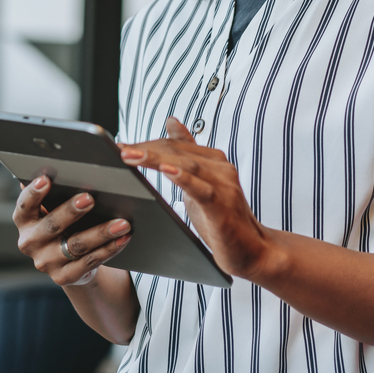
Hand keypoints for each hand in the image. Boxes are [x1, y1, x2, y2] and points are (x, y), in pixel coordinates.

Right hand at [13, 176, 131, 286]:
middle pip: (52, 225)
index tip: (46, 179)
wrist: (68, 259)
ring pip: (76, 244)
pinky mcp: (64, 277)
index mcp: (24, 219)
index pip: (25, 205)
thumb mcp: (55, 206)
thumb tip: (67, 164)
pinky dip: (109, 249)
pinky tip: (123, 238)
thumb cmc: (64, 220)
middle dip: (71, 211)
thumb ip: (57, 188)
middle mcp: (30, 242)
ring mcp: (46, 262)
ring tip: (122, 222)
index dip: (34, 193)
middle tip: (90, 198)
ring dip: (101, 232)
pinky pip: (90, 261)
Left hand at [119, 117, 270, 278]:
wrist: (254, 251)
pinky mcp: (223, 206)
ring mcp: (224, 185)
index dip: (147, 144)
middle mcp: (220, 167)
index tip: (120, 145)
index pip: (174, 145)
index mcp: (213, 160)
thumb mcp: (200, 183)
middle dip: (146, 150)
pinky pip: (201, 188)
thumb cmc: (223, 219)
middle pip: (177, 152)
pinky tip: (166, 170)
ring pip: (186, 165)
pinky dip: (183, 177)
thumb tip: (171, 121)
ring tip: (131, 156)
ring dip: (155, 159)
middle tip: (120, 150)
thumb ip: (187, 154)